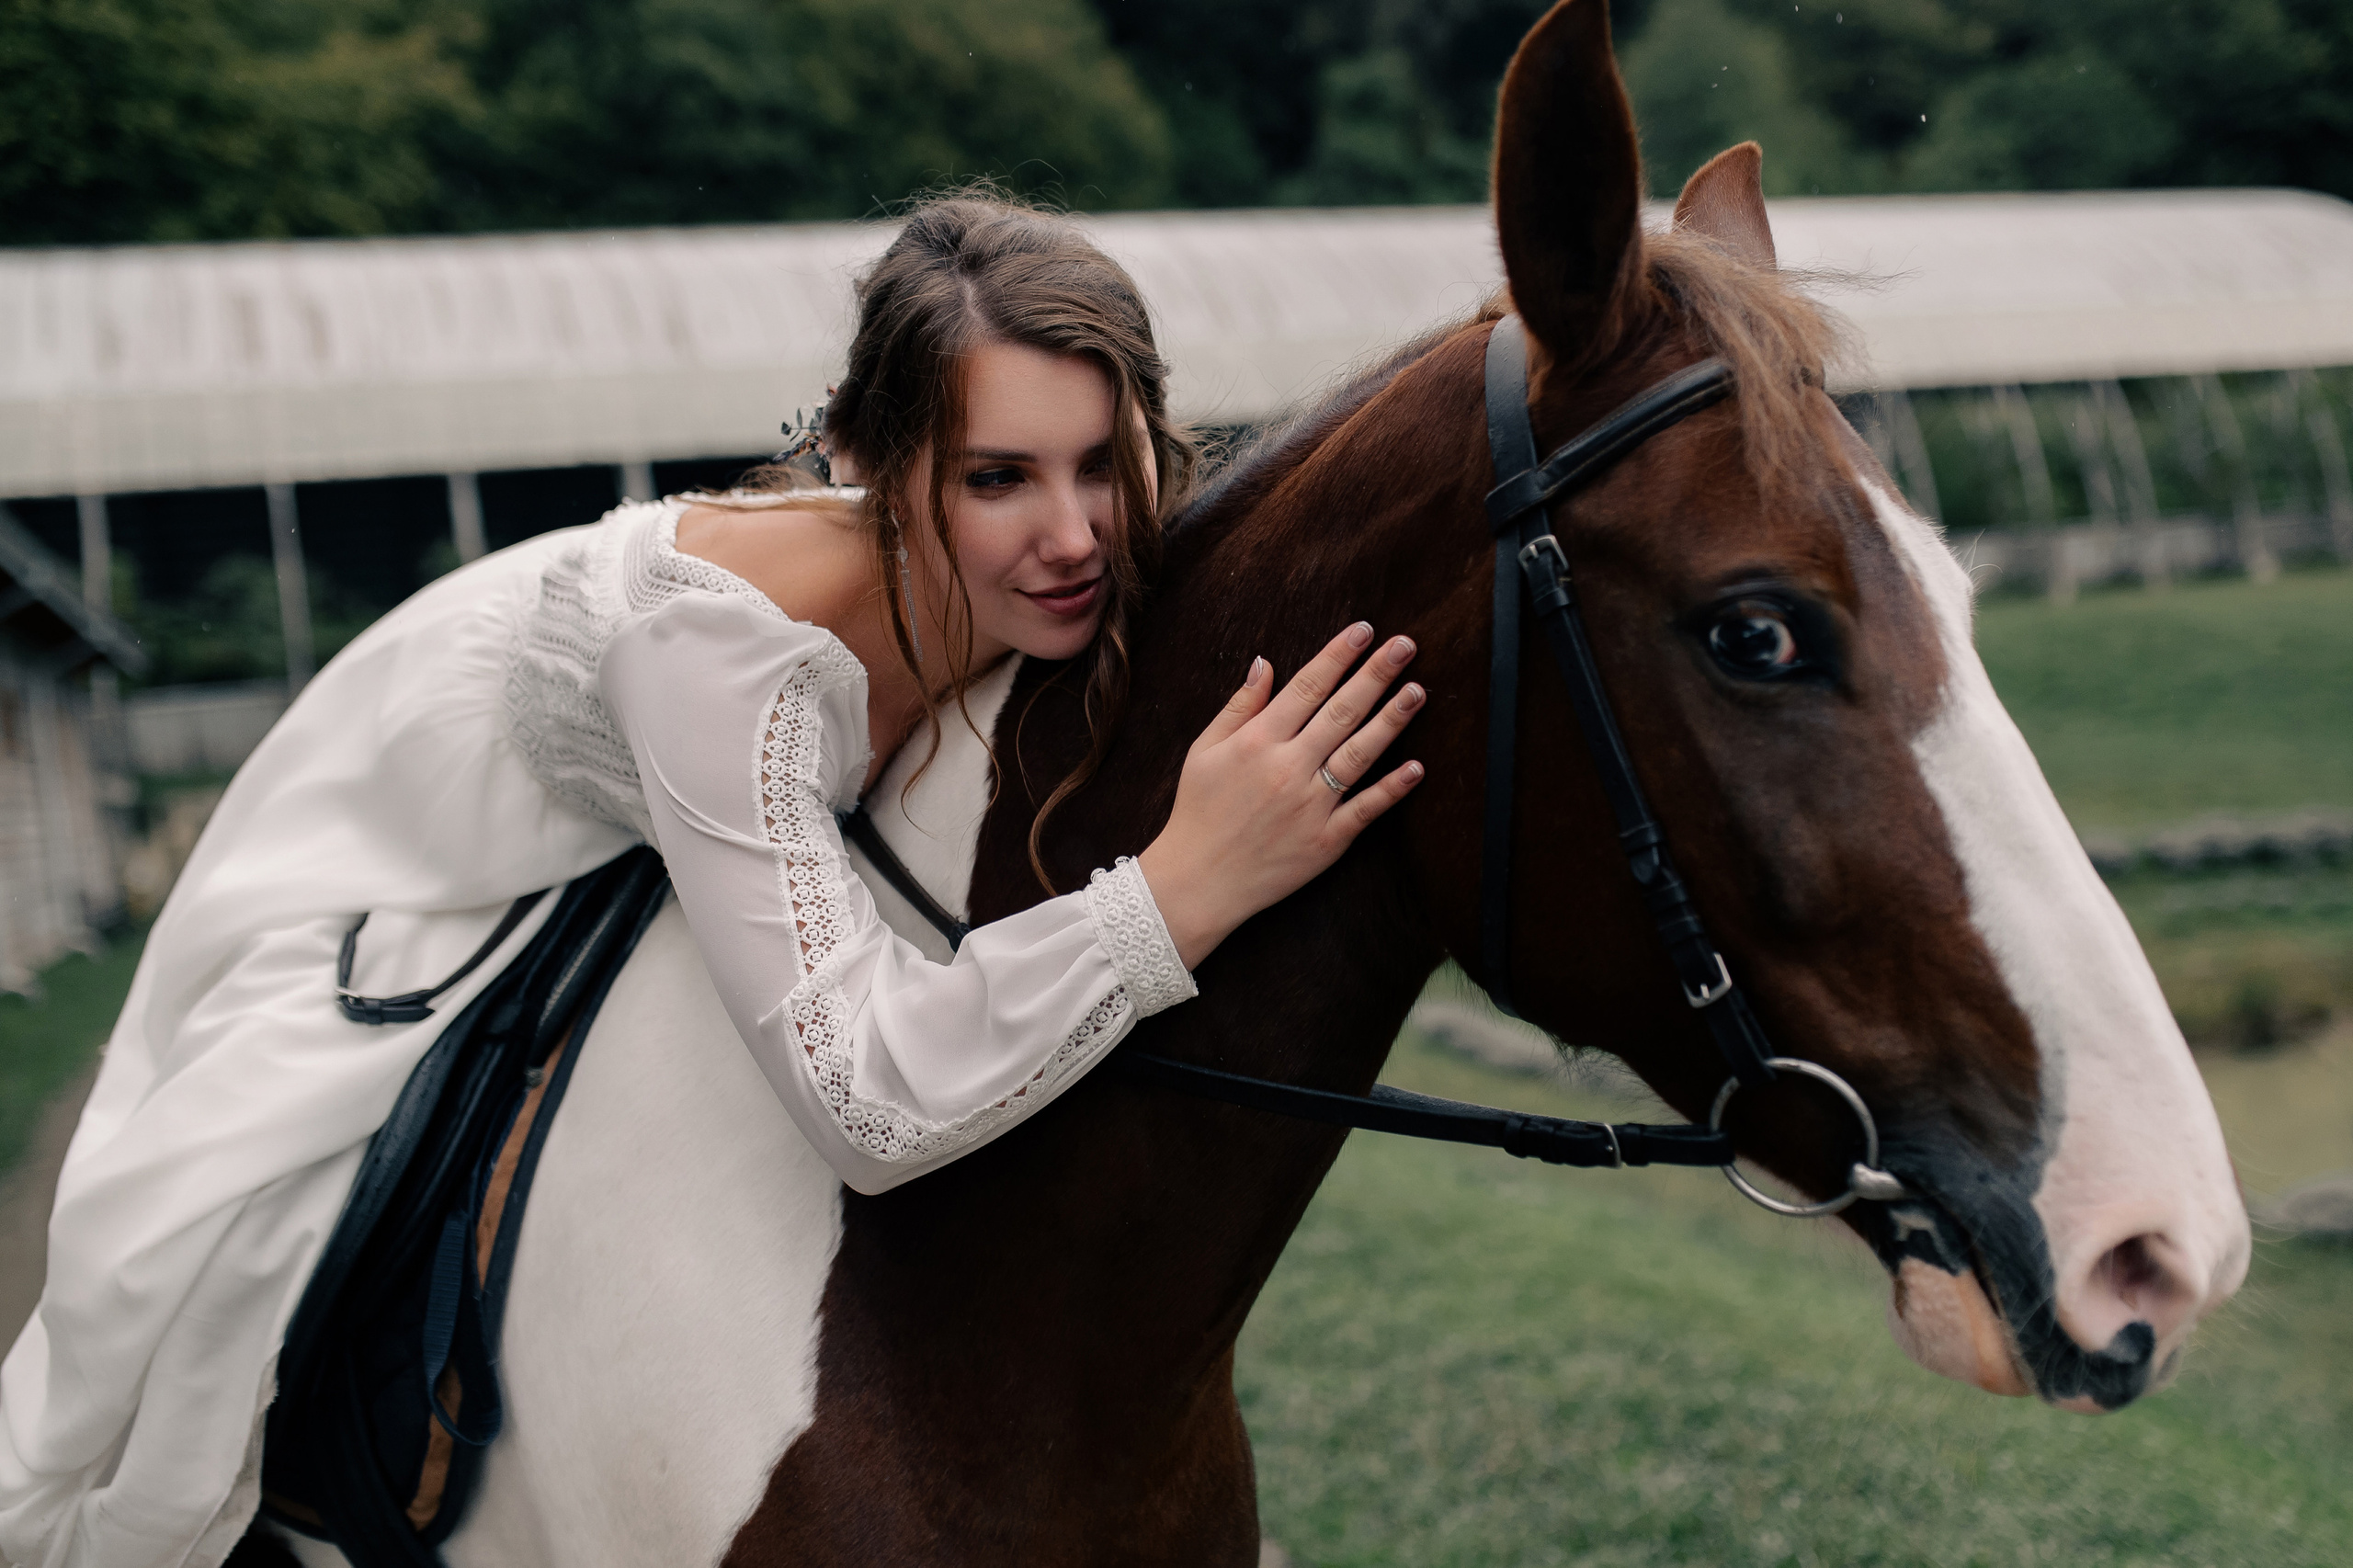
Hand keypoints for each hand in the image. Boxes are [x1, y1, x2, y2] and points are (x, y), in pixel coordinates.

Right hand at [1137, 622, 1424, 968]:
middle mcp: (1288, 768)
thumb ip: (1239, 706)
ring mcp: (1310, 806)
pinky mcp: (1326, 841)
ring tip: (1417, 691)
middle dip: (1376, 675)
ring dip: (1392, 720)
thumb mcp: (1204, 750)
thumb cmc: (1199, 811)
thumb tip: (1265, 663)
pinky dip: (1392, 789)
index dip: (1338, 655)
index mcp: (1257, 741)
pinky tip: (1416, 767)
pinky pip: (1365, 810)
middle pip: (1341, 712)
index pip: (1307, 687)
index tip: (1364, 631)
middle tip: (1405, 646)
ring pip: (1360, 754)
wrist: (1198, 881)